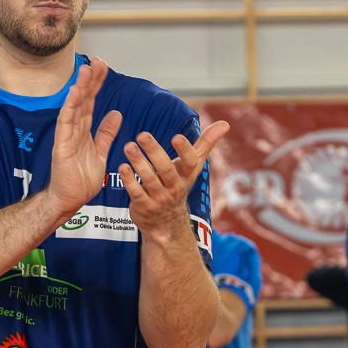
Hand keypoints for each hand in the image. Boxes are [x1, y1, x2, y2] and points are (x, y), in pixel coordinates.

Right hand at [45, 61, 122, 215]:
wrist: (70, 200)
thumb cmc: (81, 179)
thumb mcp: (100, 153)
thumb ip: (106, 134)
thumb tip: (116, 114)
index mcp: (84, 130)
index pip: (91, 102)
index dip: (97, 84)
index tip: (104, 67)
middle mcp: (74, 129)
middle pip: (83, 100)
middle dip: (90, 80)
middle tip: (98, 61)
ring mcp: (66, 137)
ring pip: (74, 107)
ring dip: (80, 88)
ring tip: (86, 70)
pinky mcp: (62, 146)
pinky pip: (65, 124)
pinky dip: (69, 108)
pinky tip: (73, 94)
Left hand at [118, 120, 230, 240]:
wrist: (167, 223)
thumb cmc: (178, 184)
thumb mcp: (193, 166)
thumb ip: (206, 144)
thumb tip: (225, 124)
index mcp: (187, 175)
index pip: (190, 163)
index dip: (185, 150)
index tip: (177, 137)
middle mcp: (175, 187)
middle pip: (166, 170)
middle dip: (154, 152)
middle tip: (142, 135)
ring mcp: (160, 199)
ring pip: (150, 180)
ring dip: (139, 163)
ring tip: (129, 146)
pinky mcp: (144, 207)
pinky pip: (136, 193)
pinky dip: (129, 181)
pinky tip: (122, 167)